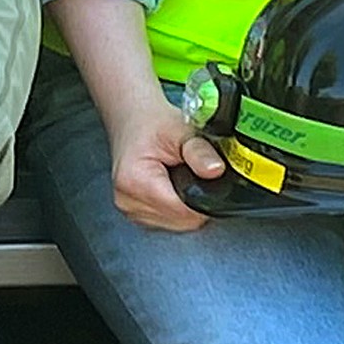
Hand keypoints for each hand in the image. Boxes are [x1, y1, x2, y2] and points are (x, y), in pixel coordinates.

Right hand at [97, 74, 225, 232]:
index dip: (204, 197)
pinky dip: (176, 207)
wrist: (131, 118)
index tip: (205, 177)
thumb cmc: (151, 123)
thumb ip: (200, 151)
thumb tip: (216, 170)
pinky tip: (173, 187)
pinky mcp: (136, 214)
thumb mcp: (180, 129)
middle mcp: (128, 201)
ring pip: (177, 224)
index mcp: (135, 182)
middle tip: (192, 172)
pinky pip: (168, 221)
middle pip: (182, 221)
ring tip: (180, 177)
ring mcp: (130, 211)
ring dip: (186, 205)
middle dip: (196, 200)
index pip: (183, 210)